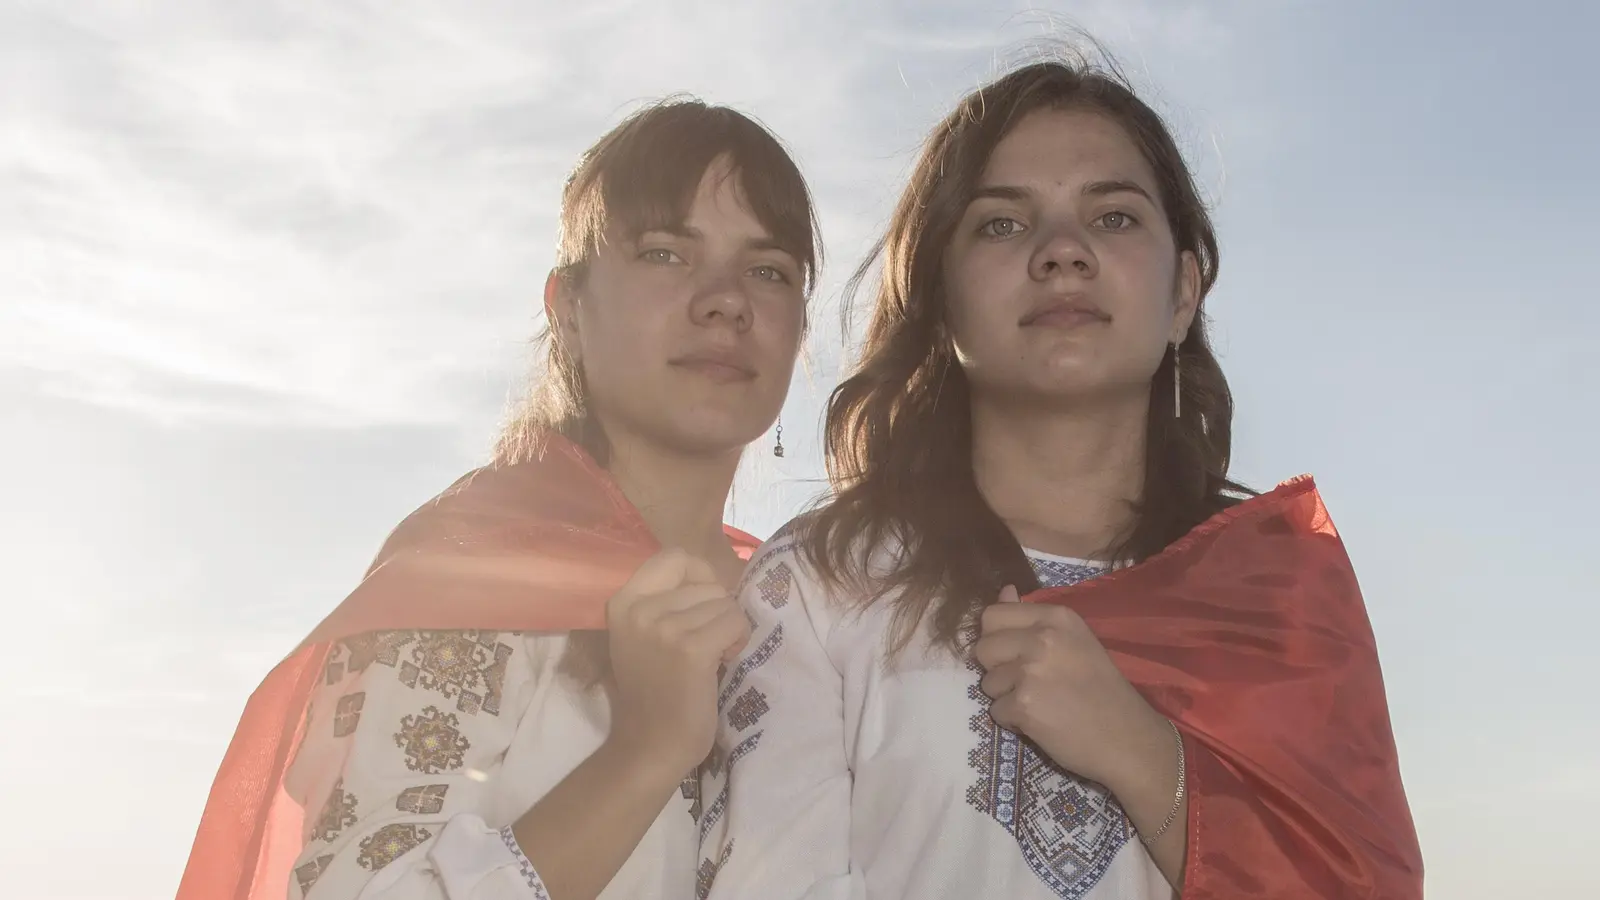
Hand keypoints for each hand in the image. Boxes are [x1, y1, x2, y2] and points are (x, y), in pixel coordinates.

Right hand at [603, 549, 751, 776]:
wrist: (651, 744)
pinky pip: (734, 622)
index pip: (675, 556)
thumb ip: (667, 602)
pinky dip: (738, 640)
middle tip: (706, 644)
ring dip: (728, 629)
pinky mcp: (690, 650)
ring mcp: (664, 628)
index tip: (703, 606)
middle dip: (717, 610)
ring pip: (725, 603)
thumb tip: (715, 578)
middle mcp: (639, 609)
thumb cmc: (654, 691)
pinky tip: (723, 662)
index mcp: (624, 601)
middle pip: (707, 583)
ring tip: (712, 657)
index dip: (700, 576)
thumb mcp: (644, 636)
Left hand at [972, 585, 1170, 789]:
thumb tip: (1004, 590)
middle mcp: (1042, 638)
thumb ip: (1033, 618)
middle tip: (1027, 683)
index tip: (1015, 654)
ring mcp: (1031, 671)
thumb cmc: (1103, 690)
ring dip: (1005, 697)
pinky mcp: (1024, 705)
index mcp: (1056, 617)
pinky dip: (1013, 721)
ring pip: (987, 682)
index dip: (996, 638)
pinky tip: (1040, 721)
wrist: (1127, 738)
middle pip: (983, 647)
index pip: (993, 615)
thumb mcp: (1074, 641)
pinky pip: (996, 711)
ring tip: (1039, 703)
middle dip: (996, 669)